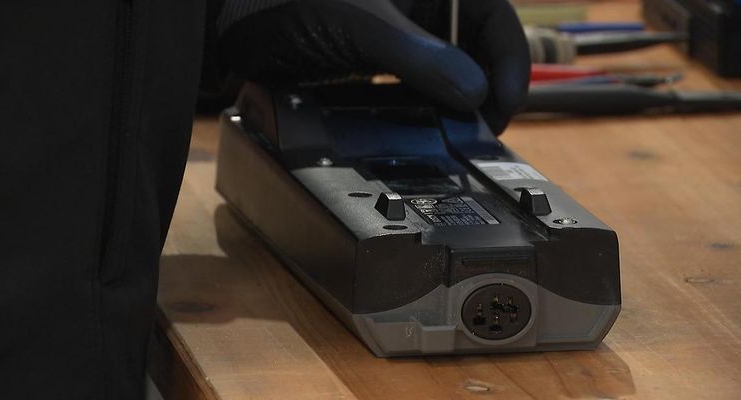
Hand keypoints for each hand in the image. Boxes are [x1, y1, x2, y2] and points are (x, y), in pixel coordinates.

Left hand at [214, 0, 529, 133]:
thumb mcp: (362, 23)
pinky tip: (422, 132)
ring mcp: (398, 36)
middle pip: (476, 49)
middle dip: (484, 89)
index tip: (502, 105)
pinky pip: (413, 88)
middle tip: (480, 133)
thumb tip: (476, 93)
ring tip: (455, 138)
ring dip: (454, 105)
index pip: (493, 16)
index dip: (509, 61)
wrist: (231, 17)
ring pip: (447, 73)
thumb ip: (420, 57)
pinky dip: (422, 110)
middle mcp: (420, 8)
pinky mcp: (375, 64)